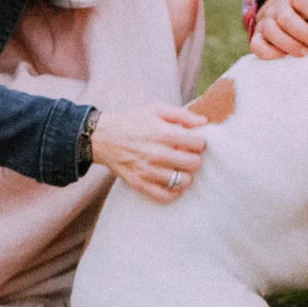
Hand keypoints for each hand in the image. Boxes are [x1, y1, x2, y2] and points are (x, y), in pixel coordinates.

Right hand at [92, 103, 207, 203]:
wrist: (103, 137)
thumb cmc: (133, 121)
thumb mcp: (157, 109)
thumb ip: (183, 115)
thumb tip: (204, 122)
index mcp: (163, 133)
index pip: (197, 144)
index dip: (199, 143)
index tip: (193, 142)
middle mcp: (156, 153)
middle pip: (193, 164)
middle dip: (194, 159)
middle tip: (187, 156)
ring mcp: (147, 171)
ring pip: (182, 181)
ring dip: (185, 176)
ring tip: (180, 169)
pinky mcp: (139, 184)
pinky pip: (165, 196)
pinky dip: (174, 192)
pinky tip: (173, 183)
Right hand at [250, 0, 307, 58]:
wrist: (281, 5)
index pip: (304, 0)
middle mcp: (279, 6)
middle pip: (287, 19)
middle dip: (306, 34)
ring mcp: (266, 20)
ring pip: (271, 31)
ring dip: (290, 45)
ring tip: (306, 53)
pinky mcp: (257, 35)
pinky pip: (256, 45)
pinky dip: (268, 53)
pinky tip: (283, 57)